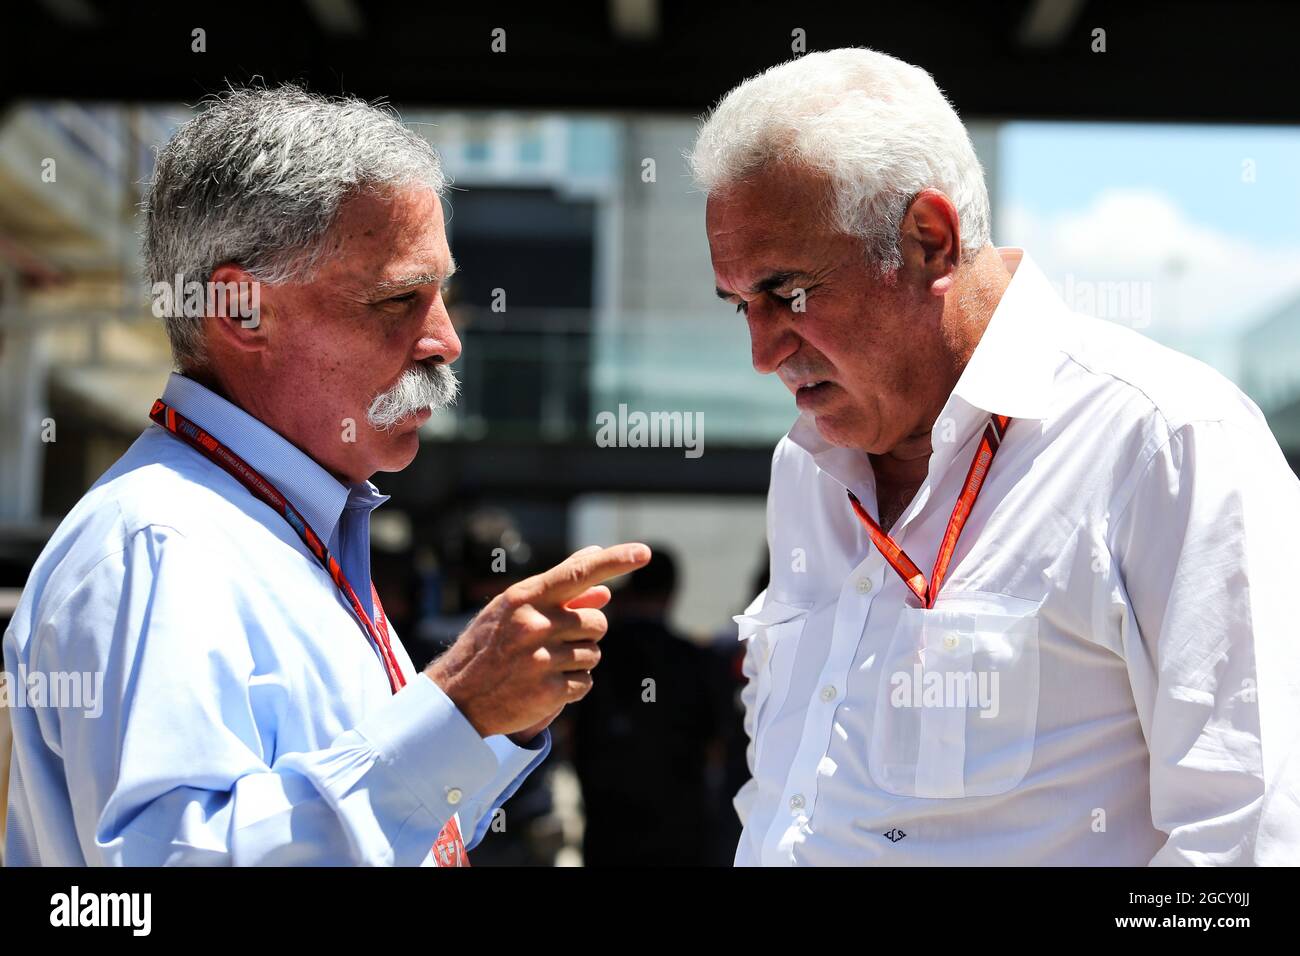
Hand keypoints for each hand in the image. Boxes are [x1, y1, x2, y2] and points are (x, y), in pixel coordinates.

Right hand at [425, 543, 650, 738]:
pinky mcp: (548, 691)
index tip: (643, 552)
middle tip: (556, 642)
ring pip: (594, 653)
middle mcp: (534, 624)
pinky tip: (546, 685)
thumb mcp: (514, 609)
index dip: (615, 561)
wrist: (457, 697)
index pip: (578, 573)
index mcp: (525, 598)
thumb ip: (559, 591)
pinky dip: (574, 685)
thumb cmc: (489, 645)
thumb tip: (603, 575)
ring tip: (545, 664)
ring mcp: (541, 659)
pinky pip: (586, 682)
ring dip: (579, 660)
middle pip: (597, 621)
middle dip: (586, 632)